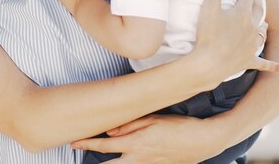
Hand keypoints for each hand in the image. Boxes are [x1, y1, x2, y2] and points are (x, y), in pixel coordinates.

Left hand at [71, 114, 224, 163]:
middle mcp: (139, 158)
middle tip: (78, 153)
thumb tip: (110, 130)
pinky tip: (121, 162)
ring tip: (95, 162)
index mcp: (136, 143)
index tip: (74, 142)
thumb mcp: (153, 119)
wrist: (203, 141)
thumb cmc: (180, 127)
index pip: (104, 145)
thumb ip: (130, 124)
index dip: (87, 144)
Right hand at [193, 0, 278, 83]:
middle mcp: (252, 28)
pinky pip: (263, 63)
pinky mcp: (248, 61)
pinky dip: (271, 65)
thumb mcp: (209, 6)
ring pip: (262, 32)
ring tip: (264, 21)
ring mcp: (252, 45)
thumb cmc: (208, 34)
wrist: (209, 63)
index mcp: (243, 13)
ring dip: (263, 25)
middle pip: (258, 10)